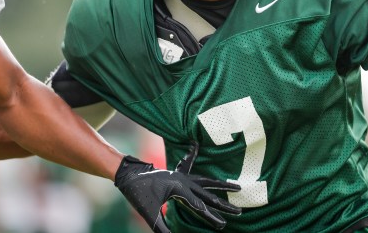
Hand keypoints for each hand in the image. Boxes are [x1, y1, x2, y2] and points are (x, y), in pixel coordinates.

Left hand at [114, 142, 240, 231]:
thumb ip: (161, 228)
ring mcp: (182, 176)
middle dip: (223, 204)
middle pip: (208, 194)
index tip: (222, 225)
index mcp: (178, 188)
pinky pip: (188, 163)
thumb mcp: (149, 214)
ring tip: (238, 187)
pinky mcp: (177, 174)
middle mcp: (183, 180)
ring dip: (221, 185)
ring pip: (206, 180)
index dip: (210, 217)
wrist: (128, 176)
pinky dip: (192, 153)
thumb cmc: (138, 194)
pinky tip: (195, 144)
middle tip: (239, 211)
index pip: (198, 206)